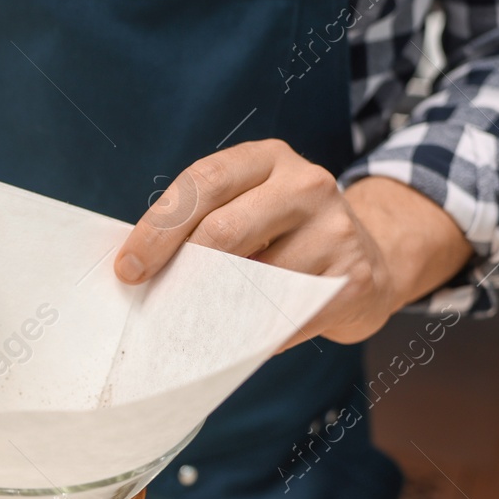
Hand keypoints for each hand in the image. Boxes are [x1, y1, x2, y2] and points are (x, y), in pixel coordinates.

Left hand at [113, 140, 470, 348]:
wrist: (370, 258)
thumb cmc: (284, 237)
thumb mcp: (248, 210)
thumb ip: (203, 226)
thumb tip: (142, 272)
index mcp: (269, 159)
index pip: (203, 183)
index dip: (159, 228)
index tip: (128, 268)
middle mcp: (307, 184)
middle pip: (223, 230)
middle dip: (177, 272)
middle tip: (151, 302)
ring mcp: (336, 230)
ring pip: (252, 281)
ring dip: (213, 310)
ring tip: (194, 323)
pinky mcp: (353, 278)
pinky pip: (283, 317)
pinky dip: (250, 335)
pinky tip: (237, 339)